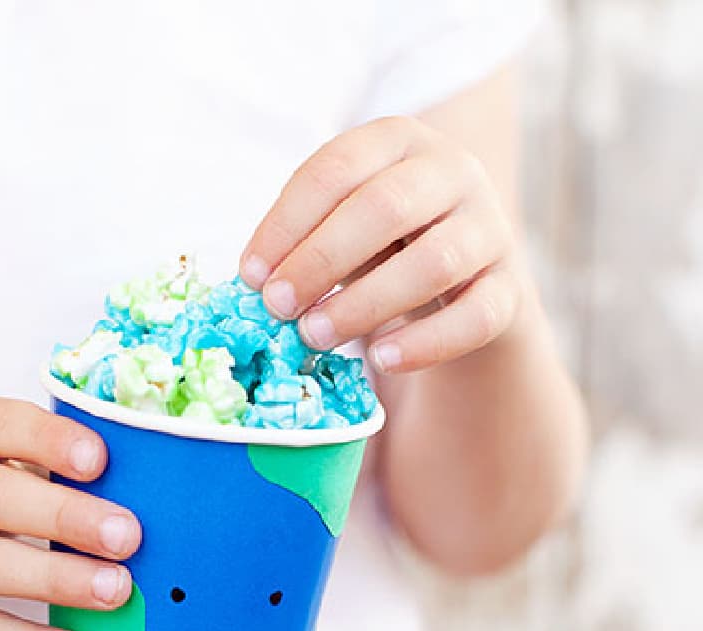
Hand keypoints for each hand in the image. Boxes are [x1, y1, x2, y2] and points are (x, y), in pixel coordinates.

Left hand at [240, 115, 532, 373]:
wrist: (464, 277)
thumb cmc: (380, 243)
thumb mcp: (340, 223)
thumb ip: (304, 240)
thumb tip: (256, 283)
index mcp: (397, 141)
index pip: (335, 169)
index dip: (286, 224)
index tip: (249, 276)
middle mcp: (453, 171)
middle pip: (385, 207)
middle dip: (320, 260)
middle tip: (277, 306)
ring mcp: (490, 228)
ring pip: (434, 263)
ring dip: (364, 304)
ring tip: (314, 335)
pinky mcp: (511, 289)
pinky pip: (476, 316)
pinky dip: (425, 342)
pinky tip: (381, 359)